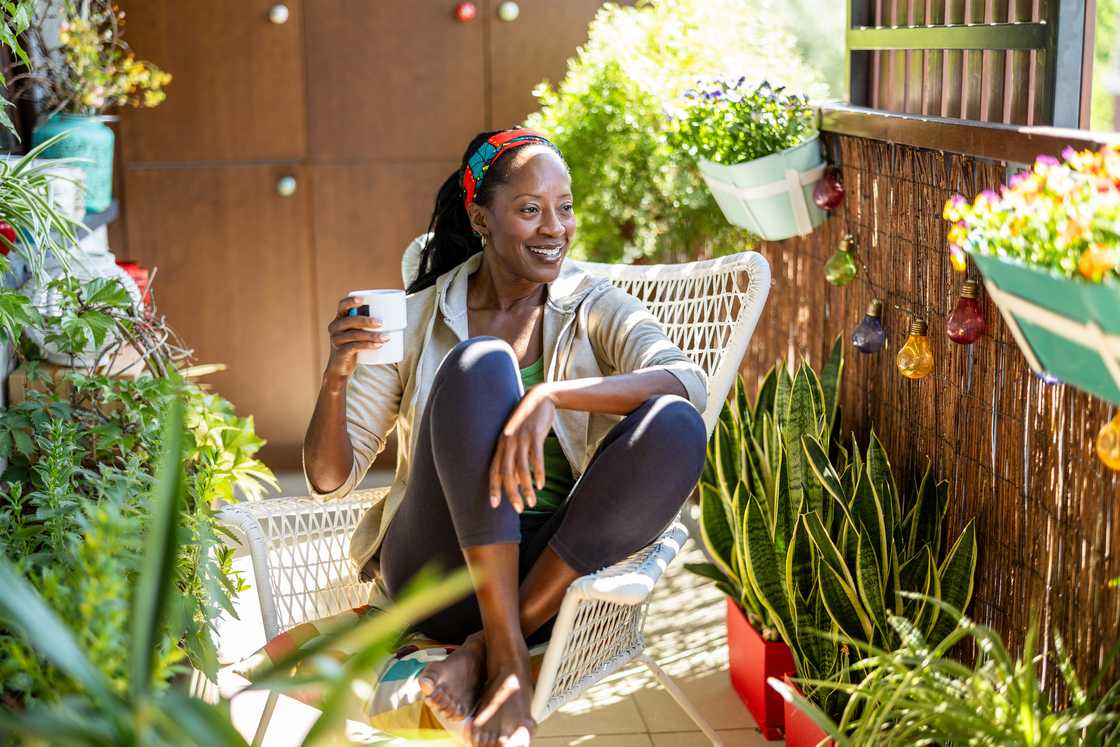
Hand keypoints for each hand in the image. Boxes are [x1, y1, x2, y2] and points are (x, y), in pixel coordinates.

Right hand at [323, 295, 387, 384]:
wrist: (341, 368)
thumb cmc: (353, 346)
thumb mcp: (357, 332)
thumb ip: (367, 324)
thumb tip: (395, 316)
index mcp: (339, 319)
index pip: (342, 306)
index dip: (351, 301)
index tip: (363, 299)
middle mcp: (335, 327)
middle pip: (350, 320)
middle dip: (366, 320)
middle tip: (381, 322)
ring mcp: (336, 340)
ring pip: (354, 334)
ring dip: (372, 335)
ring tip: (386, 337)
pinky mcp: (340, 352)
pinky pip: (354, 347)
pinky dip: (368, 346)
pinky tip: (378, 346)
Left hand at [489, 387, 556, 512]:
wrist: (540, 397)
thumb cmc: (528, 420)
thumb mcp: (517, 436)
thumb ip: (513, 454)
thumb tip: (513, 478)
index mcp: (501, 443)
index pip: (493, 469)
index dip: (494, 488)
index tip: (495, 505)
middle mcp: (508, 442)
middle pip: (506, 472)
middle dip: (511, 493)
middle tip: (518, 509)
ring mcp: (521, 438)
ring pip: (521, 469)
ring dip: (526, 488)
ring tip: (532, 502)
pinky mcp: (535, 435)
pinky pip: (536, 459)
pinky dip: (538, 473)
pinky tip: (541, 485)